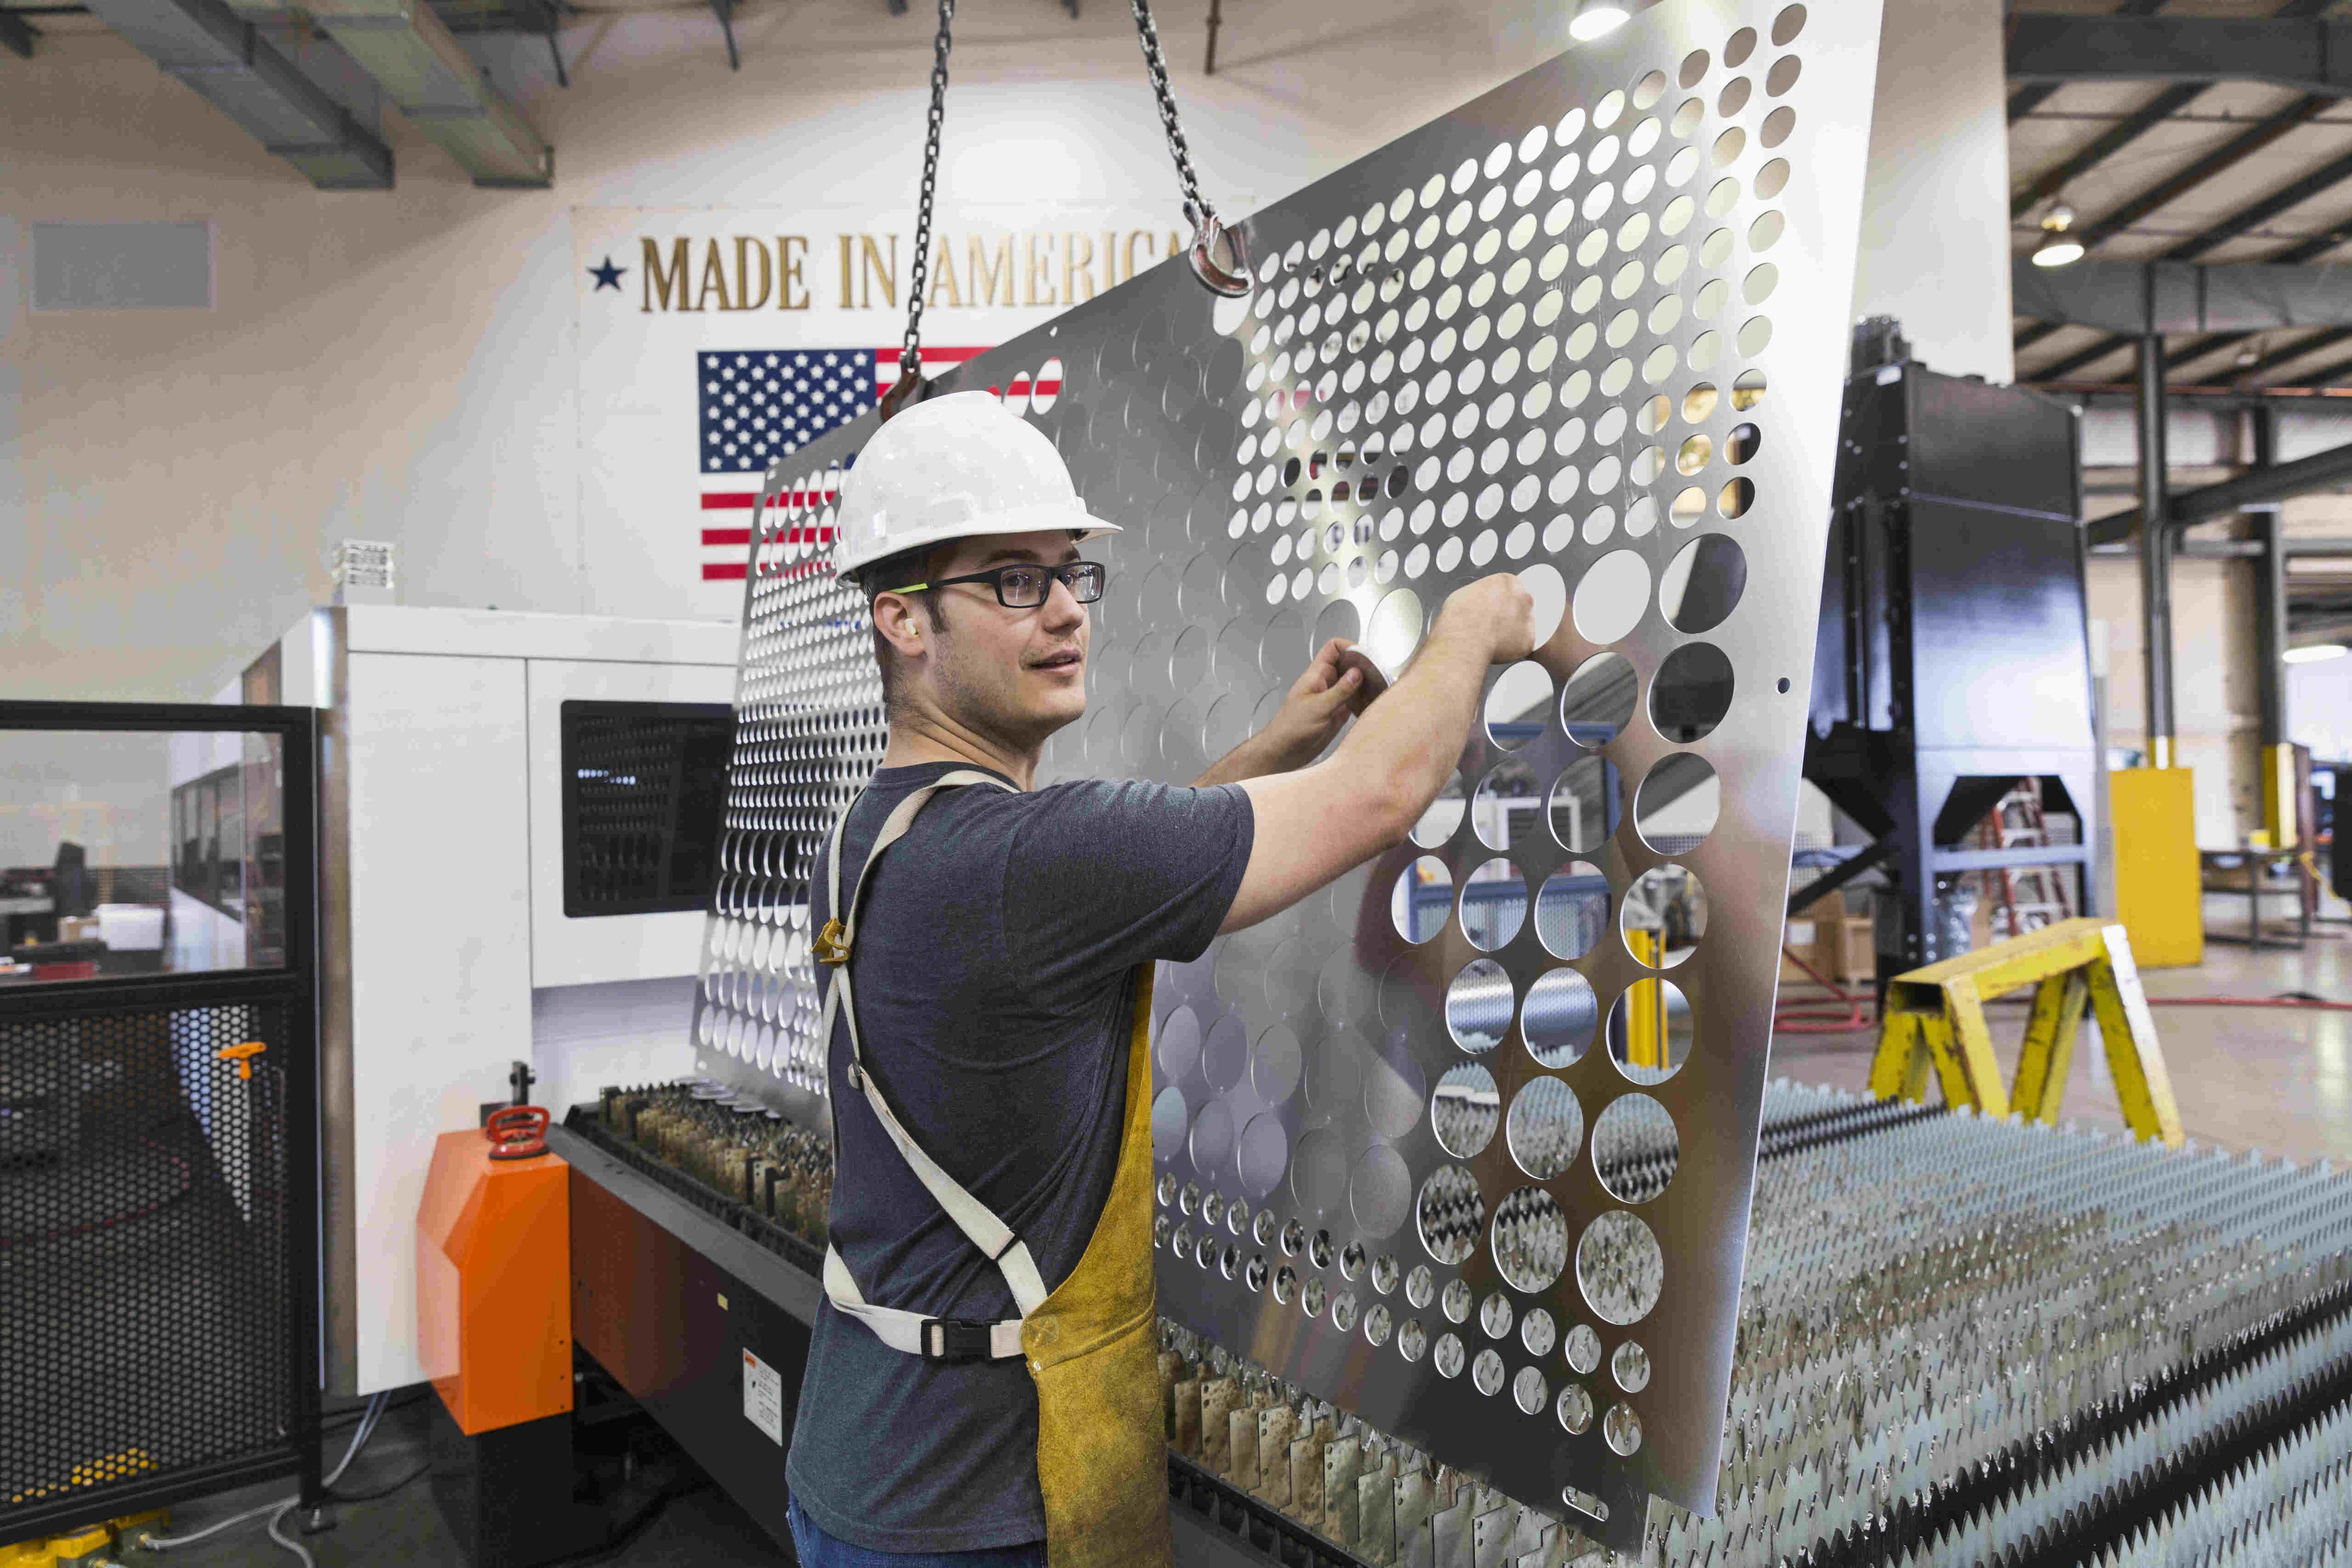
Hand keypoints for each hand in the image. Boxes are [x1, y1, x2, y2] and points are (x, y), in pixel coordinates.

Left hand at [1260, 637, 1375, 770]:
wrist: (1284, 752)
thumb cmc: (1290, 728)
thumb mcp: (1317, 708)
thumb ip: (1339, 691)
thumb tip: (1357, 673)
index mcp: (1317, 674)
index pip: (1334, 648)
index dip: (1349, 647)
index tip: (1365, 656)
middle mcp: (1327, 683)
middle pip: (1349, 665)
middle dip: (1364, 668)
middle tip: (1379, 676)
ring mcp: (1334, 698)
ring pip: (1355, 684)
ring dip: (1367, 686)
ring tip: (1379, 691)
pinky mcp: (1338, 713)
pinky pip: (1355, 701)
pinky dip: (1365, 702)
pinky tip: (1372, 706)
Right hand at [1437, 573, 1536, 663]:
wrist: (1465, 639)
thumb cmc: (1461, 617)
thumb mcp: (1466, 594)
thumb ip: (1480, 596)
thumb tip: (1477, 604)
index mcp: (1507, 582)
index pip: (1512, 587)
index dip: (1503, 600)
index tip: (1495, 608)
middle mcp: (1523, 597)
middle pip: (1523, 604)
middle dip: (1512, 614)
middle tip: (1495, 625)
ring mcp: (1528, 619)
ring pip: (1524, 625)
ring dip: (1514, 631)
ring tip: (1494, 639)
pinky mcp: (1529, 640)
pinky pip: (1524, 644)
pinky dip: (1514, 648)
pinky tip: (1500, 649)